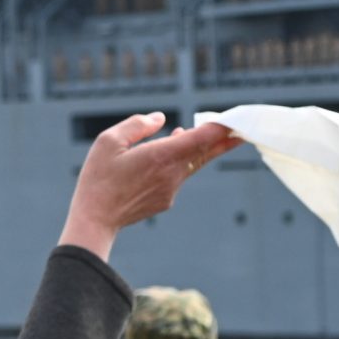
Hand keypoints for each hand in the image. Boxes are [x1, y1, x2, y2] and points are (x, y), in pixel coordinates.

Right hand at [56, 113, 243, 259]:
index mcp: (162, 155)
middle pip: (206, 152)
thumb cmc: (98, 179)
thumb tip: (161, 119)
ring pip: (192, 163)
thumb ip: (137, 126)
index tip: (236, 120)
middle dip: (225, 139)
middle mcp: (173, 173)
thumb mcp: (108, 142)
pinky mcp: (166, 199)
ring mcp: (171, 188)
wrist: (95, 220)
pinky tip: (167, 155)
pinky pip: (178, 176)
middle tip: (243, 130)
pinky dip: (179, 162)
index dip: (221, 126)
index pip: (202, 137)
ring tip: (200, 134)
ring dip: (198, 148)